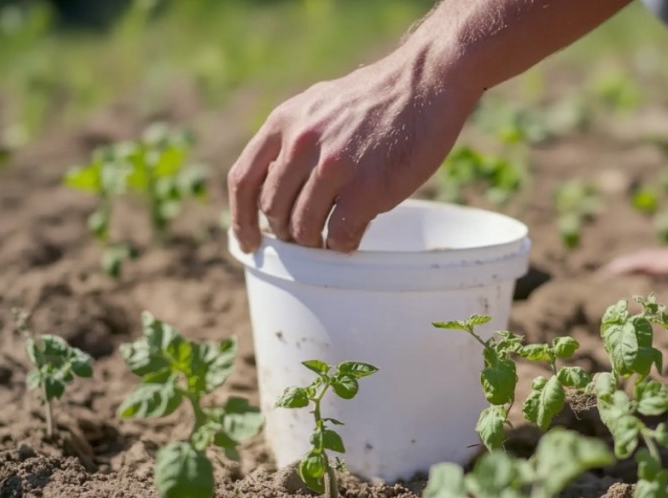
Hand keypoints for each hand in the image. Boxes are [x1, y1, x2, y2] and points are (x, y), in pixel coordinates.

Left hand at [227, 48, 479, 252]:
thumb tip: (279, 182)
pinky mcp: (366, 189)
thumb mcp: (320, 105)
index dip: (240, 219)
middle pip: (273, 210)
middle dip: (286, 232)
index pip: (244, 179)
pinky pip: (339, 236)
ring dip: (314, 243)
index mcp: (284, 122)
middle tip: (305, 237)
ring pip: (303, 228)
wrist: (426, 81)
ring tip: (328, 241)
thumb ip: (295, 138)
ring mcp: (333, 168)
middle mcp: (301, 144)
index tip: (249, 243)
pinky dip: (341, 246)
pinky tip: (349, 242)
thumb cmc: (378, 97)